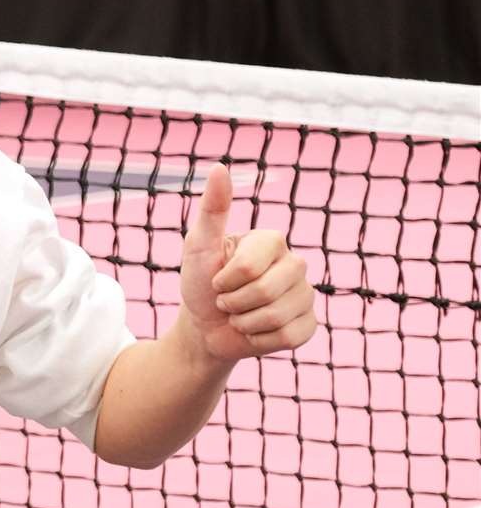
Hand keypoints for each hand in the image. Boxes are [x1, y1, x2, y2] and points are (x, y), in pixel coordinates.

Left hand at [179, 163, 316, 360]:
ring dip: (245, 323)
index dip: (224, 281)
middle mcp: (295, 264)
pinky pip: (289, 337)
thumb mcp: (198, 246)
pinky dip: (260, 340)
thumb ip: (213, 209)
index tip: (216, 279)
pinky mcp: (308, 325)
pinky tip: (254, 331)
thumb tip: (219, 167)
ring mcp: (306, 295)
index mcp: (271, 241)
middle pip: (265, 293)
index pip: (249, 268)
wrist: (205, 326)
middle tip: (225, 300)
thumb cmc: (199, 282)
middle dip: (233, 303)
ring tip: (238, 315)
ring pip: (277, 317)